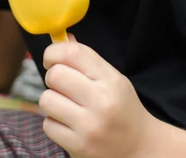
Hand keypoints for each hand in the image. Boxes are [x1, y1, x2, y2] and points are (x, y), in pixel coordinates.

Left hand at [39, 41, 156, 157]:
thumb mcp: (112, 79)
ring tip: (67, 106)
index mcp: (110, 80)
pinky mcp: (77, 147)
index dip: (54, 52)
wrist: (139, 149)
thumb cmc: (122, 108)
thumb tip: (62, 39)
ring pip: (46, 100)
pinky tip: (69, 125)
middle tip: (63, 86)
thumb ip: (87, 59)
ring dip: (52, 101)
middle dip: (53, 78)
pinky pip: (47, 125)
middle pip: (55, 75)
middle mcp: (100, 102)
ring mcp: (88, 126)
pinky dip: (54, 123)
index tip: (52, 59)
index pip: (73, 53)